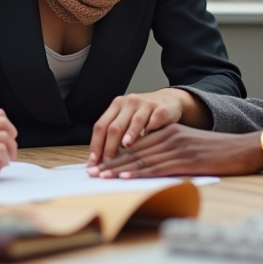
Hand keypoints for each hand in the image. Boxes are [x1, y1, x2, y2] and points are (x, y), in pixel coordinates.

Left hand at [88, 88, 203, 166]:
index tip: (93, 162)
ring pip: (135, 121)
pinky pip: (154, 120)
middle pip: (115, 125)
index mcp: (116, 105)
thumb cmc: (144, 115)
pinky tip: (148, 141)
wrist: (169, 101)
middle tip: (108, 162)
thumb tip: (100, 160)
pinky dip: (150, 130)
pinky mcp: (161, 108)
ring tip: (125, 147)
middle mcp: (129, 102)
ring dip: (129, 135)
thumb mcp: (127, 119)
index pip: (101, 126)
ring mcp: (145, 104)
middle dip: (109, 146)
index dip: (96, 145)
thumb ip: (115, 135)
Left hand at [93, 125, 262, 177]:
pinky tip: (124, 178)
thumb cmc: (219, 151)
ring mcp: (178, 147)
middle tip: (93, 171)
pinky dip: (137, 173)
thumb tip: (150, 165)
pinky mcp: (185, 160)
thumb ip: (171, 150)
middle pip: (135, 151)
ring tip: (101, 177)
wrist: (243, 149)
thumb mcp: (191, 145)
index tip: (101, 164)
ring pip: (141, 159)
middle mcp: (171, 136)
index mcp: (170, 131)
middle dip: (111, 162)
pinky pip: (157, 167)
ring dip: (118, 169)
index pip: (138, 144)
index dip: (117, 154)